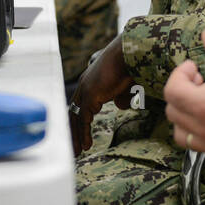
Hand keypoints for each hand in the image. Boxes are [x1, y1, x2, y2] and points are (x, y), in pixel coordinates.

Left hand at [68, 35, 132, 155]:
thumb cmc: (130, 64)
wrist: (129, 53)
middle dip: (73, 132)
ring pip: (77, 118)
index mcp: (90, 81)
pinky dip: (84, 134)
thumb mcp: (125, 84)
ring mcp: (85, 90)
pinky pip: (84, 120)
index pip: (80, 105)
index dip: (79, 121)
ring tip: (78, 152)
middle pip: (74, 113)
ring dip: (77, 137)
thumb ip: (120, 95)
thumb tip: (119, 106)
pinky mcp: (90, 95)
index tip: (80, 135)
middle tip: (74, 148)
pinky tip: (86, 146)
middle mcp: (84, 85)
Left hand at [164, 26, 204, 177]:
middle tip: (202, 82)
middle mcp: (204, 129)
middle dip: (182, 92)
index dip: (179, 74)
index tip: (195, 67)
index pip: (172, 90)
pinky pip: (199, 146)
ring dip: (186, 115)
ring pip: (181, 133)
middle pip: (173, 111)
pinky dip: (200, 132)